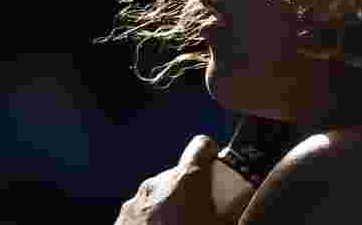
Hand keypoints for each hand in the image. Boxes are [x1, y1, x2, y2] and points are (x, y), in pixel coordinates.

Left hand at [116, 135, 237, 224]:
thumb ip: (231, 215)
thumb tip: (241, 214)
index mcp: (186, 181)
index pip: (202, 145)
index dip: (211, 154)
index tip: (217, 167)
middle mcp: (158, 184)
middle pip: (180, 175)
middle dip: (191, 192)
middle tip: (202, 215)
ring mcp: (136, 202)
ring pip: (159, 194)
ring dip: (169, 208)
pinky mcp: (121, 219)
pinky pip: (141, 212)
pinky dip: (151, 222)